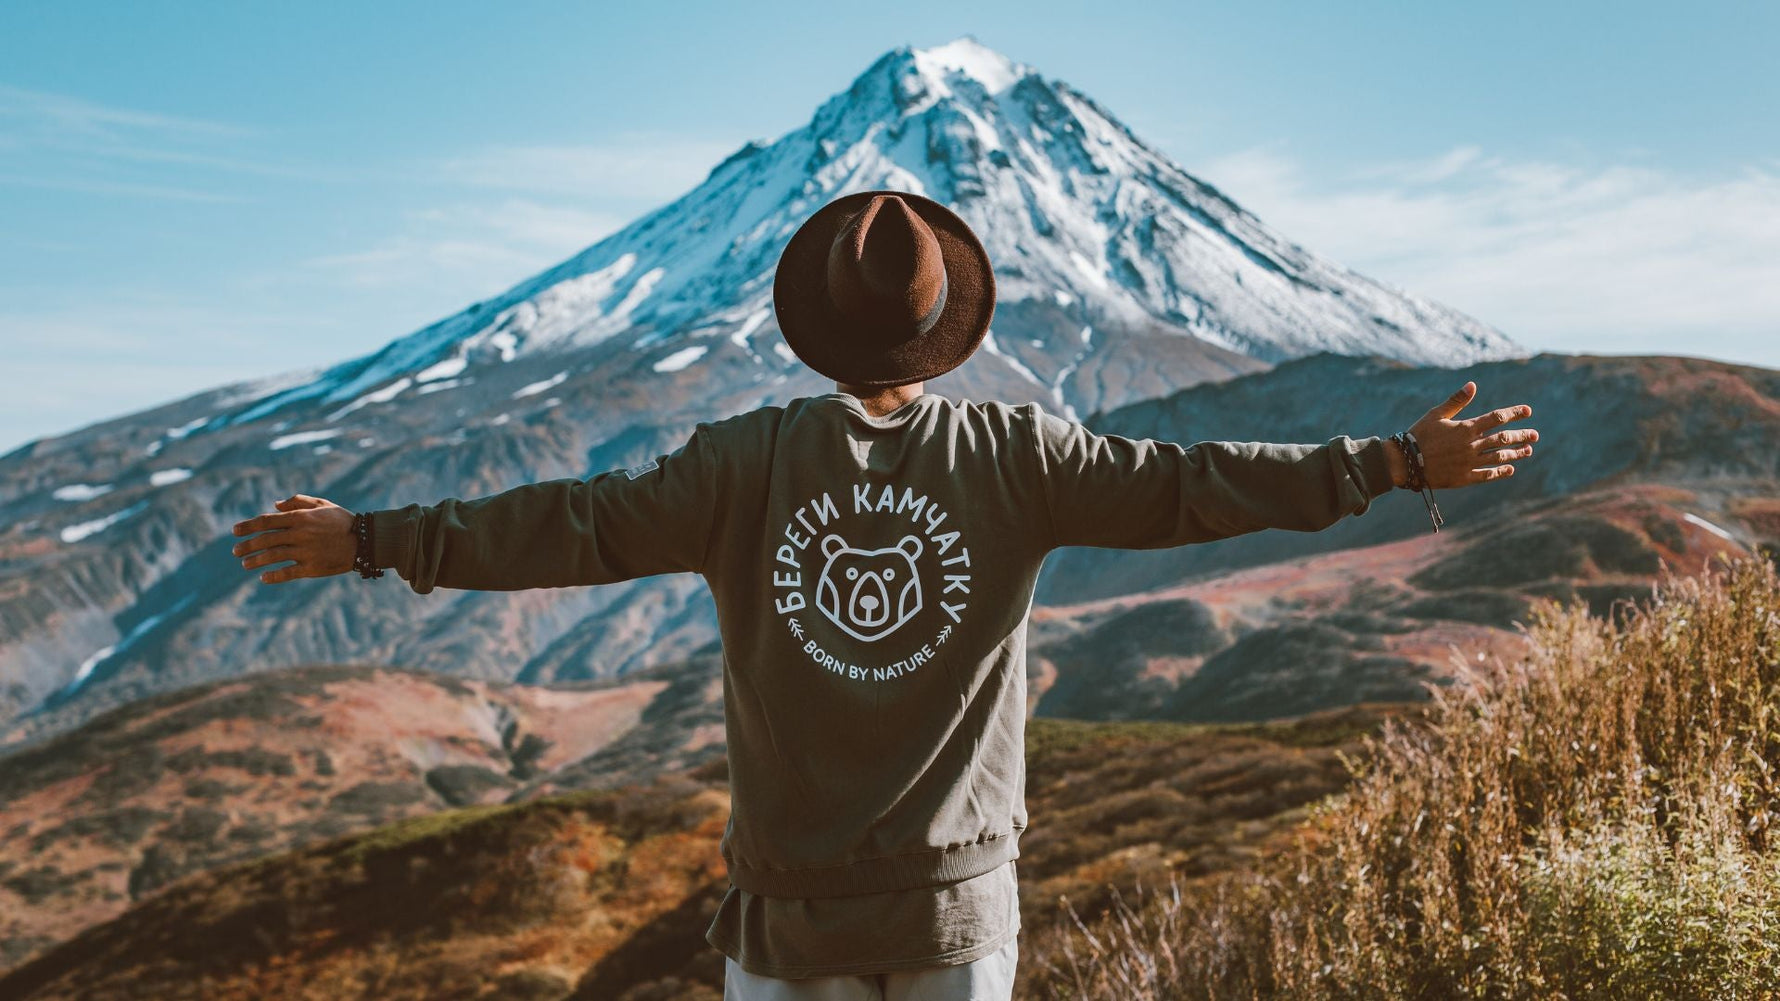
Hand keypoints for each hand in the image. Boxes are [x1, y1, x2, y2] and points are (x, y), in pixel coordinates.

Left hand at [231, 494, 355, 583]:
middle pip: (266, 540)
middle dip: (247, 545)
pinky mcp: (313, 568)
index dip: (248, 526)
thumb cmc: (342, 521)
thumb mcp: (322, 504)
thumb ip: (298, 501)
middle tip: (236, 551)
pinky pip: (288, 573)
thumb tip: (275, 505)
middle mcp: (300, 534)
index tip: (234, 531)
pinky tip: (264, 577)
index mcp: (301, 517)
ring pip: (273, 556)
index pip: (267, 521)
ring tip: (245, 564)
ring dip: (255, 561)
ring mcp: (306, 552)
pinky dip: (274, 576)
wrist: (365, 541)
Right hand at [1392, 382, 1538, 488]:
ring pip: (1499, 457)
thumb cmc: (1419, 434)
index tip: (1527, 411)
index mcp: (1466, 428)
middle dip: (1521, 436)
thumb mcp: (1436, 414)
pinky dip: (1500, 472)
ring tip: (1528, 451)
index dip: (1514, 413)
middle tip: (1535, 435)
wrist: (1404, 462)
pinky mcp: (1464, 478)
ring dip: (1516, 453)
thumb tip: (1472, 385)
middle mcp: (1471, 445)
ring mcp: (1469, 463)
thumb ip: (1456, 400)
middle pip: (1503, 439)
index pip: (1497, 418)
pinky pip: (1487, 475)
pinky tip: (1510, 469)